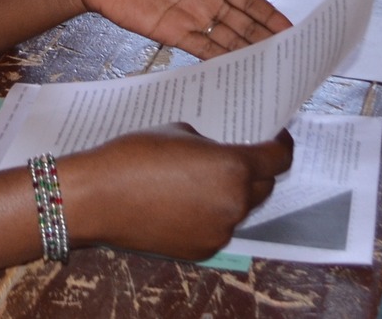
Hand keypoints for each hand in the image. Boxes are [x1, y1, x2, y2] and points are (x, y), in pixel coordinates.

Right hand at [64, 125, 292, 258]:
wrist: (99, 197)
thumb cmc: (135, 154)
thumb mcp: (180, 131)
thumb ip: (209, 144)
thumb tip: (218, 154)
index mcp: (233, 167)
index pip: (278, 158)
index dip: (282, 146)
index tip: (276, 138)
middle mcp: (234, 202)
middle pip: (264, 186)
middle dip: (256, 170)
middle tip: (239, 157)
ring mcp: (220, 231)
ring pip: (240, 208)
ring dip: (231, 194)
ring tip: (204, 180)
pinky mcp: (203, 249)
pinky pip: (218, 227)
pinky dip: (211, 214)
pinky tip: (185, 202)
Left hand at [72, 0, 289, 57]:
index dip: (266, 12)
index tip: (288, 28)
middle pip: (241, 20)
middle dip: (265, 36)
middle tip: (288, 55)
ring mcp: (189, 16)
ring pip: (226, 37)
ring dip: (247, 51)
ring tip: (270, 68)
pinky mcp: (171, 33)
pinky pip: (201, 49)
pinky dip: (219, 60)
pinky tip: (236, 71)